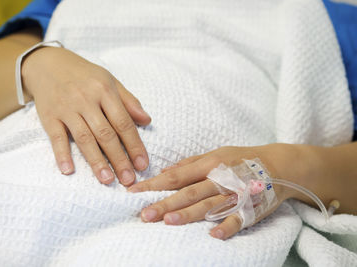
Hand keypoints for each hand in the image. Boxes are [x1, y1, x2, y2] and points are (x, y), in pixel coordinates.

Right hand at [22, 47, 150, 185]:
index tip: (142, 164)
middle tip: (129, 180)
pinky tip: (68, 170)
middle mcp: (86, 100)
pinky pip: (56, 137)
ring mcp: (67, 109)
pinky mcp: (49, 116)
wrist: (48, 64)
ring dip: (96, 161)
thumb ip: (129, 101)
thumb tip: (147, 120)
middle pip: (106, 134)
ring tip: (107, 180)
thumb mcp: (109, 81)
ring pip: (84, 138)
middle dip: (119, 159)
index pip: (123, 123)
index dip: (135, 145)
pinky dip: (62, 154)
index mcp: (105, 91)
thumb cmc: (84, 75)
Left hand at [128, 144, 326, 239]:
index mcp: (209, 163)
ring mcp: (235, 194)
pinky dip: (227, 226)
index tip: (134, 192)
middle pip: (189, 192)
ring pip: (209, 205)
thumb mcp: (216, 153)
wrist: (279, 165)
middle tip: (144, 214)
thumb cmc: (242, 158)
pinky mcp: (251, 208)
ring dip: (189, 213)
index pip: (176, 176)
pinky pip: (238, 218)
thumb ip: (190, 164)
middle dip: (165, 203)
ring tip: (168, 221)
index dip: (154, 184)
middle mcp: (220, 178)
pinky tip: (213, 234)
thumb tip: (165, 172)